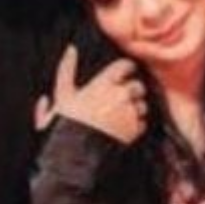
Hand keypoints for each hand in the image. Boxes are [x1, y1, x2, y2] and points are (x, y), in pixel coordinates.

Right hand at [33, 44, 148, 144]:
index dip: (126, 69)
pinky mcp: (134, 131)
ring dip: (135, 109)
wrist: (75, 153)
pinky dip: (136, 126)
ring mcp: (129, 113)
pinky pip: (142, 123)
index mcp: (103, 84)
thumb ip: (66, 69)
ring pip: (142, 105)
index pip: (126, 66)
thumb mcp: (62, 94)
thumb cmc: (66, 124)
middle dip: (131, 91)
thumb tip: (71, 49)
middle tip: (119, 99)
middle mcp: (120, 96)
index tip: (123, 74)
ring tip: (119, 117)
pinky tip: (122, 130)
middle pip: (138, 86)